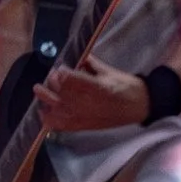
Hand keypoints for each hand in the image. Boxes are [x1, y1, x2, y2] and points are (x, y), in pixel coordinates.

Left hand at [34, 55, 152, 131]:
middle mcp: (88, 104)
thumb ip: (90, 64)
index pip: (70, 80)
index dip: (61, 73)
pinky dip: (48, 118)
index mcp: (97, 87)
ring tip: (40, 90)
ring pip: (56, 108)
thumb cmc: (127, 87)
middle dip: (52, 83)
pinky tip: (44, 110)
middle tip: (52, 76)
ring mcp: (84, 117)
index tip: (60, 68)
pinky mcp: (82, 126)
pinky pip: (59, 125)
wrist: (140, 107)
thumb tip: (76, 56)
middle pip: (61, 93)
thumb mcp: (109, 71)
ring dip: (46, 98)